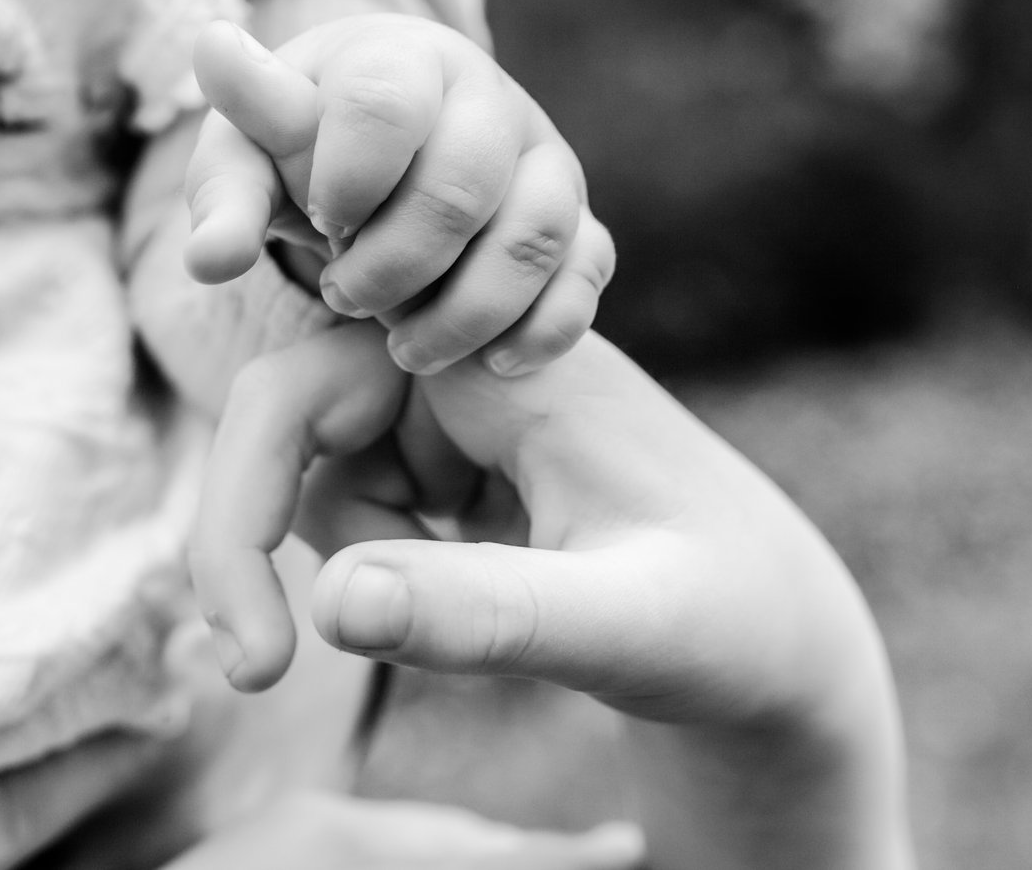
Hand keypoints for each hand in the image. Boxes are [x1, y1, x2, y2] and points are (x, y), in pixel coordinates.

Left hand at [183, 17, 613, 377]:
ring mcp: (545, 158)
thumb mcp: (248, 158)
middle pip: (460, 186)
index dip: (347, 180)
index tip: (318, 221)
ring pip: (533, 236)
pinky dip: (542, 329)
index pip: (384, 105)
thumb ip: (223, 200)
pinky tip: (487, 364)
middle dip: (392, 265)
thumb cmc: (304, 149)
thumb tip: (207, 262)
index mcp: (401, 58)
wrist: (383, 145)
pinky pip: (586, 275)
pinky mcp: (581, 219)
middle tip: (343, 296)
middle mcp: (488, 98)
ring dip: (462, 313)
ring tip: (403, 347)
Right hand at [191, 326, 915, 869]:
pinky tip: (490, 600)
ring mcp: (462, 405)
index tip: (250, 656)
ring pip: (317, 467)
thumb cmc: (732, 622)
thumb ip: (482, 613)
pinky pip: (361, 501)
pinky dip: (382, 570)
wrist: (790, 638)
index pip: (304, 389)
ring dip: (344, 560)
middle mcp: (472, 355)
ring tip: (496, 630)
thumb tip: (329, 607)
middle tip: (253, 676)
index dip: (241, 501)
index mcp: (503, 356)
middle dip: (250, 537)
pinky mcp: (461, 455)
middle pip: (285, 412)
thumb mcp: (618, 627)